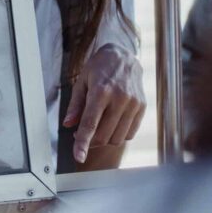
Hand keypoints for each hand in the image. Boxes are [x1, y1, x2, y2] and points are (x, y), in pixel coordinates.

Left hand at [63, 43, 145, 164]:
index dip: (83, 143)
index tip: (78, 156)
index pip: (90, 124)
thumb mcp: (82, 81)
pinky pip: (130, 134)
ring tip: (97, 126)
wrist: (123, 56)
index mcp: (101, 91)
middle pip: (103, 135)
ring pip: (117, 138)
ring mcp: (134, 104)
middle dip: (90, 141)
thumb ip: (75, 105)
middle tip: (82, 132)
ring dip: (104, 139)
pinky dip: (118, 135)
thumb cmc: (99, 68)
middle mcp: (120, 98)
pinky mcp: (142, 107)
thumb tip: (68, 124)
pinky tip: (110, 123)